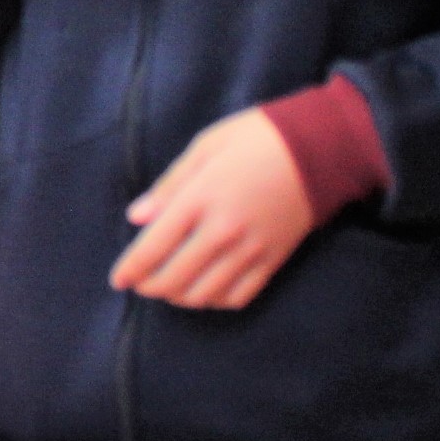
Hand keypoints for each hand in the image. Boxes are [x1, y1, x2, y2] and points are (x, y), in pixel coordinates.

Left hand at [110, 107, 314, 309]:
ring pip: (203, 295)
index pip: (152, 248)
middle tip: (140, 284)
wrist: (322, 148)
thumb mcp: (204, 147)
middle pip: (174, 279)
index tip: (118, 280)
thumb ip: (169, 187)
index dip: (130, 270)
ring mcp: (250, 250)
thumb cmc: (257, 138)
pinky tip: (205, 291)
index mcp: (200, 199)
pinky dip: (215, 301)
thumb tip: (136, 218)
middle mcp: (223, 231)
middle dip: (150, 287)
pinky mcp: (274, 260)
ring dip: (179, 297)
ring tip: (169, 288)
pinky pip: (238, 296)